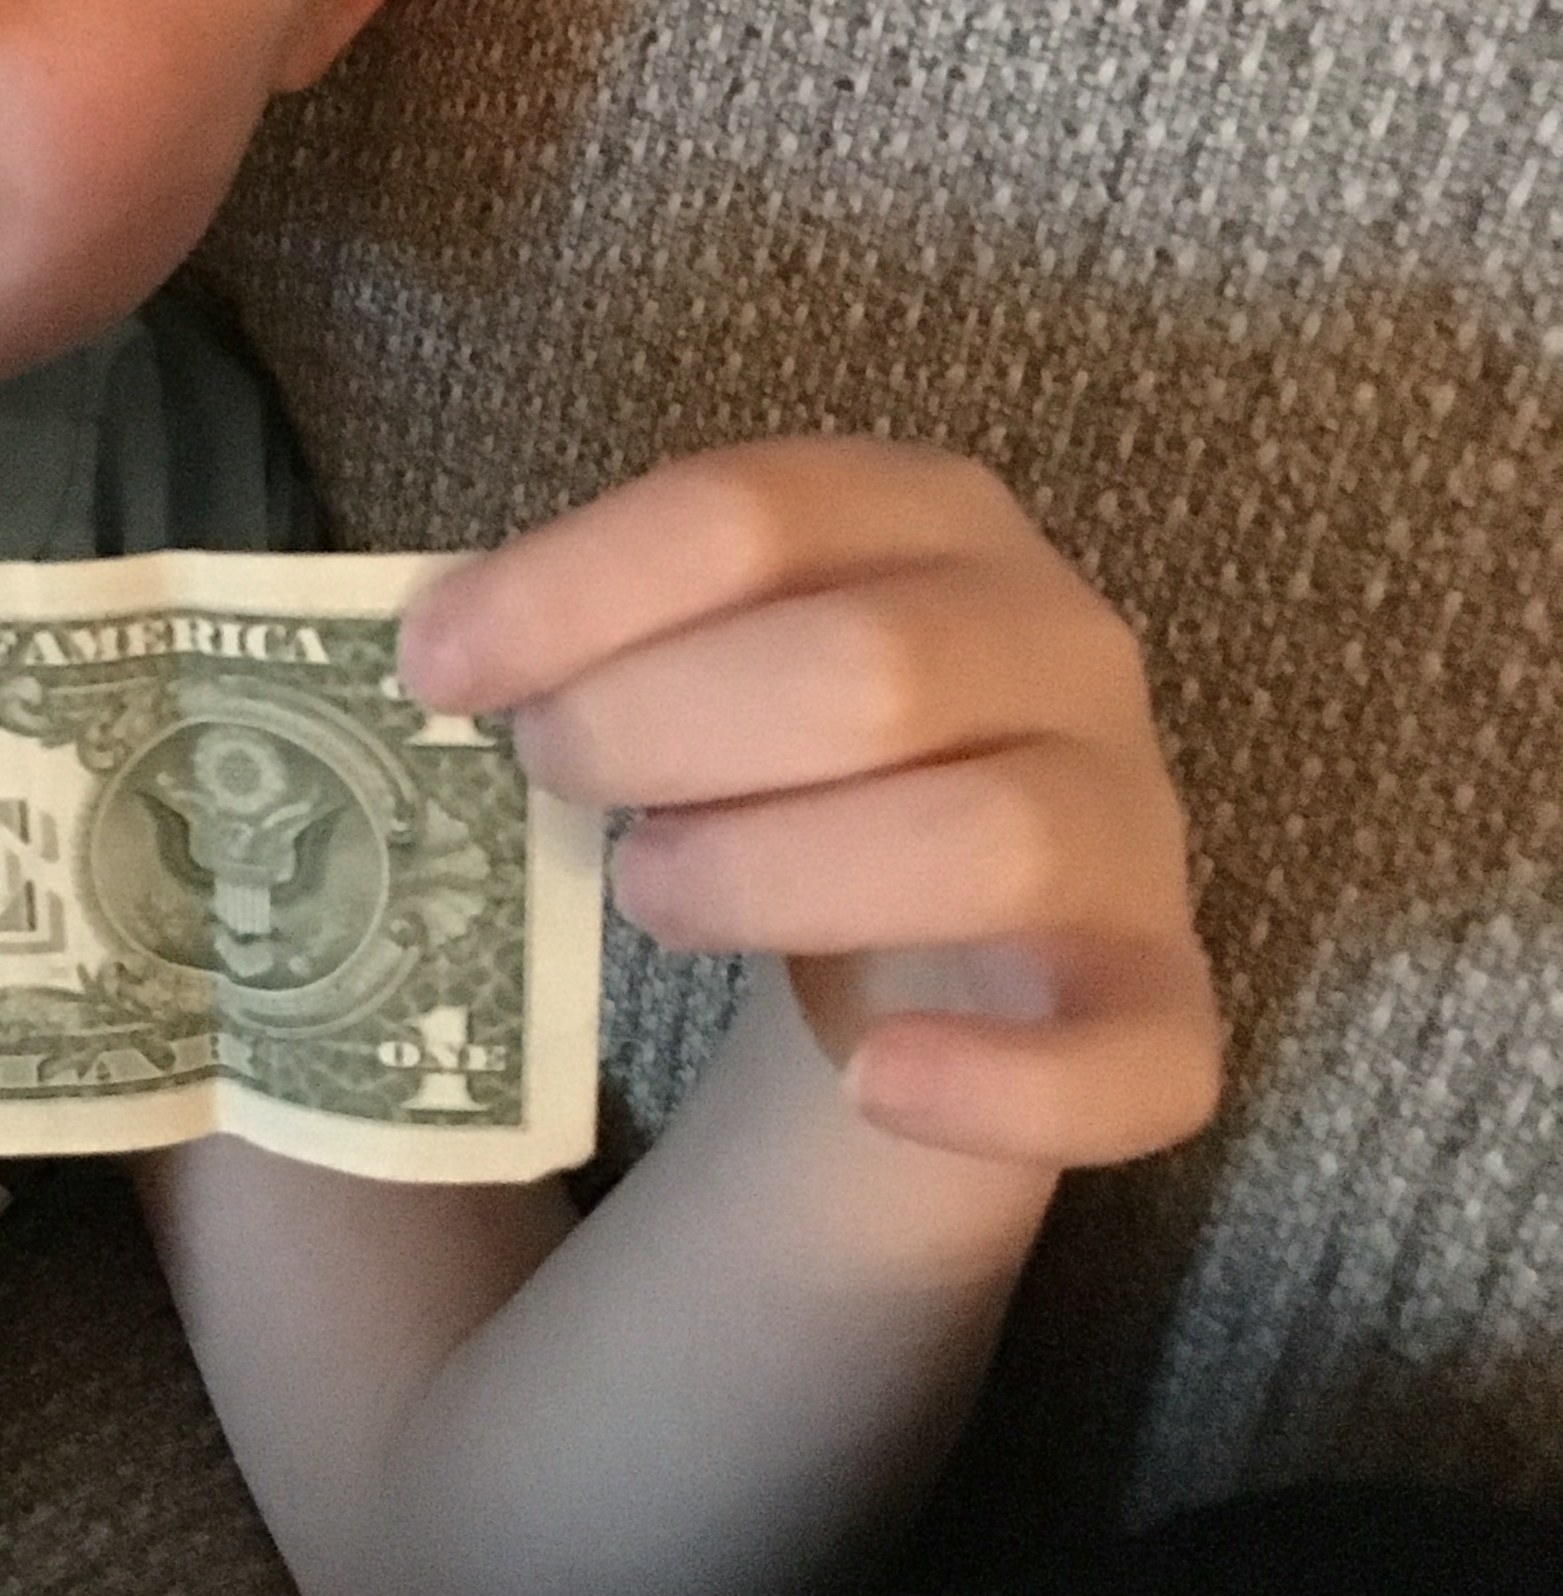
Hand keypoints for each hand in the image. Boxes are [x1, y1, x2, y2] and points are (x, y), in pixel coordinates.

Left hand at [400, 439, 1219, 1171]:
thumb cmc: (784, 757)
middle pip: (874, 665)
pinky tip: (871, 1083)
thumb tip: (432, 639)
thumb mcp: (697, 654)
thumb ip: (587, 635)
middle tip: (553, 775)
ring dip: (783, 874)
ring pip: (990, 839)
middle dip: (668, 724)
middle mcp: (1062, 646)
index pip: (757, 513)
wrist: (945, 923)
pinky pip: (1129, 1054)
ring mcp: (1130, 828)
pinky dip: (1001, 1081)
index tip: (434, 667)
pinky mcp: (1162, 1003)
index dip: (579, 586)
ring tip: (651, 894)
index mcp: (932, 520)